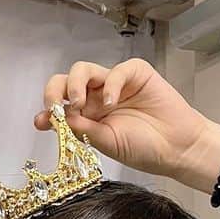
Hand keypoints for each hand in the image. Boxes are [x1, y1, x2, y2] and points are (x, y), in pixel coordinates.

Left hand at [34, 58, 219, 187]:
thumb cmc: (145, 149)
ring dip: (76, 84)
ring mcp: (115, 84)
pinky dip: (110, 84)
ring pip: (84, 69)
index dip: (48, 108)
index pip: (60, 103)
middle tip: (57, 106)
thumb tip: (50, 119)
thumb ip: (80, 129)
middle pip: (66, 81)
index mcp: (88, 116)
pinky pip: (117, 70)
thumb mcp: (105, 143)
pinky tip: (112, 102)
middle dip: (56, 90)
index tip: (42, 120)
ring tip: (81, 103)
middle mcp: (97, 97)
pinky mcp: (135, 74)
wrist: (177, 149)